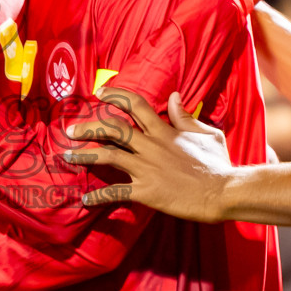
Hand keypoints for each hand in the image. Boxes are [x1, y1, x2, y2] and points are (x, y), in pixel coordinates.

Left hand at [64, 87, 237, 223]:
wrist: (224, 191)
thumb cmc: (219, 164)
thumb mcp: (206, 133)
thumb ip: (186, 116)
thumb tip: (174, 96)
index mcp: (165, 130)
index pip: (135, 105)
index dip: (116, 95)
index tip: (101, 91)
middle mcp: (151, 146)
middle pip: (112, 129)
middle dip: (89, 127)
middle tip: (71, 129)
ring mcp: (146, 168)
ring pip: (107, 155)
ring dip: (84, 155)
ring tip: (67, 156)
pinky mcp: (146, 190)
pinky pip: (116, 192)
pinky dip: (98, 196)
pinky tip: (85, 199)